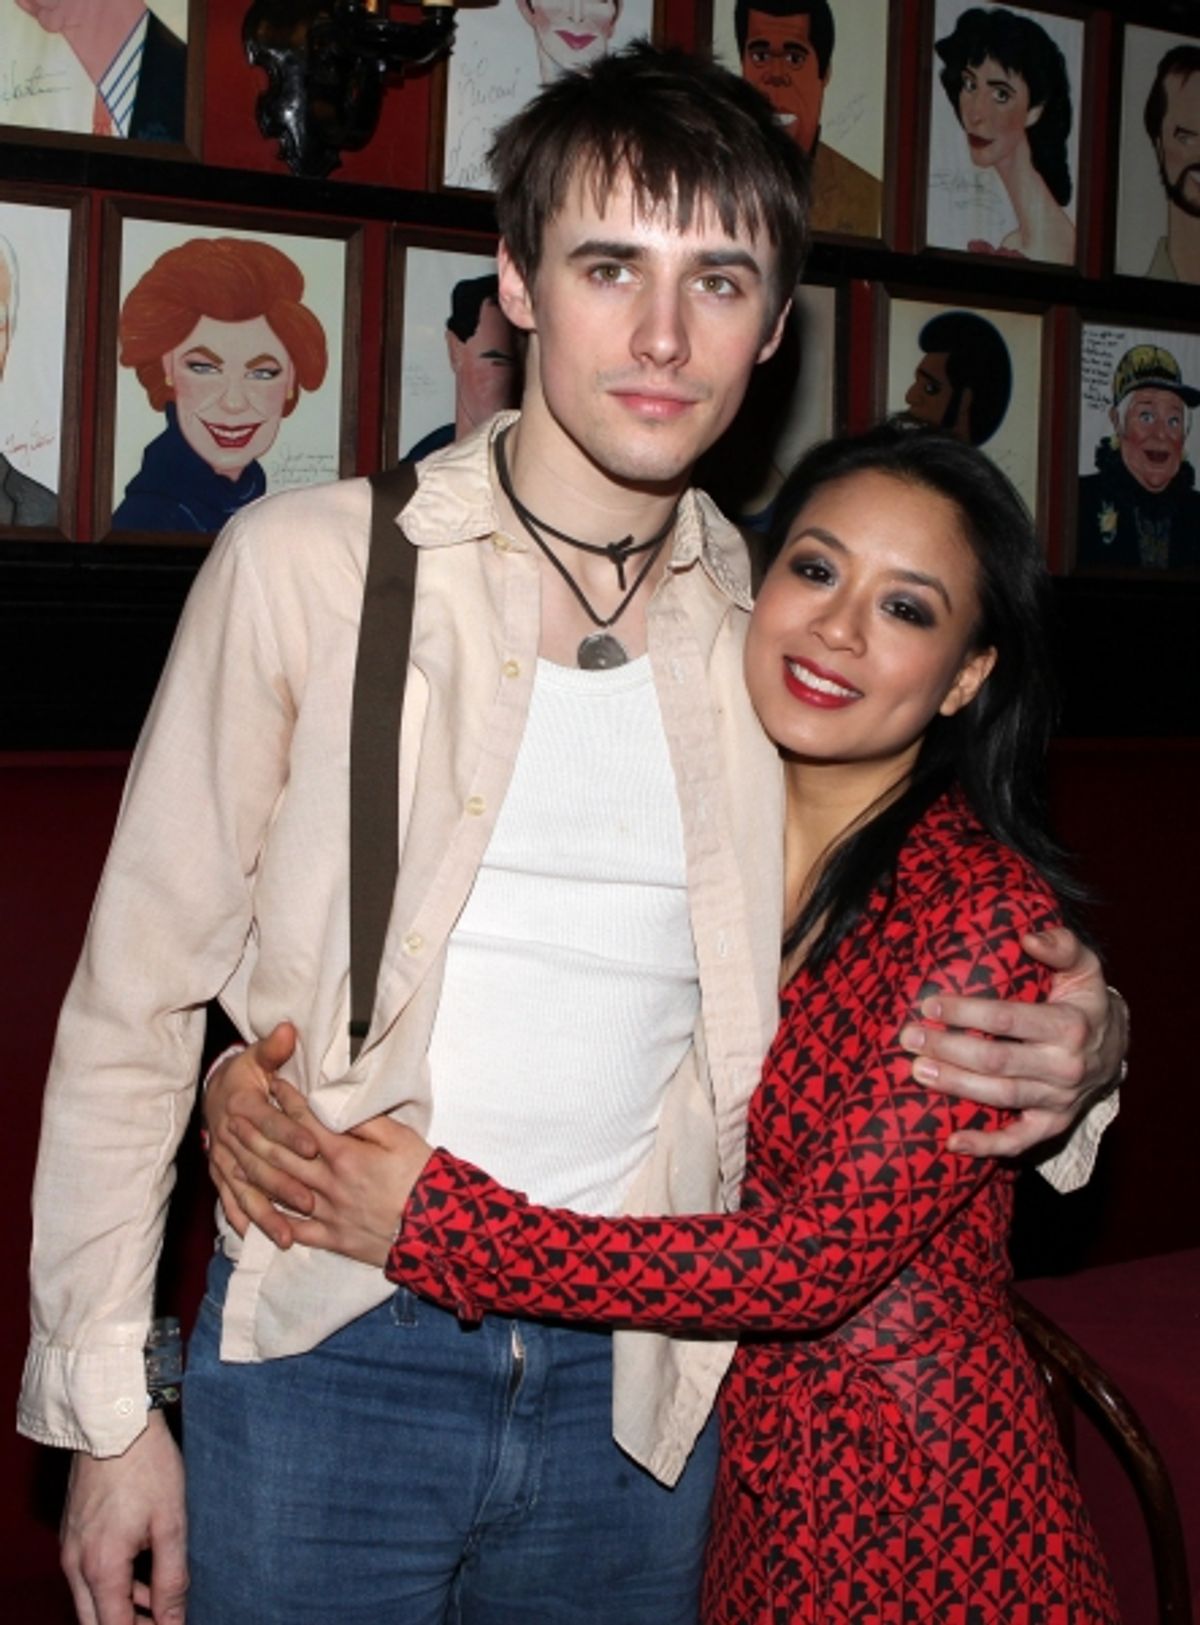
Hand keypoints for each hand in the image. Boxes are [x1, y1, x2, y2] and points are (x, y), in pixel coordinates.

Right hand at [61, 1413, 187, 1624]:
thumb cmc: (147, 1465)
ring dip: (122, 1610)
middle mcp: (76, 1565)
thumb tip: (173, 1621)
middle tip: (164, 1620)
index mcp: (101, 1568)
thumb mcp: (170, 1523)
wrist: (114, 1419)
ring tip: (161, 1603)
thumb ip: (171, 1579)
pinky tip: (143, 1576)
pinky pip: (87, 1577)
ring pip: (90, 1602)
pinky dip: (112, 1586)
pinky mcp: (73, 1533)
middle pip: (96, 1623)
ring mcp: (70, 1548)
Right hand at [204, 1021, 318, 1247]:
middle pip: (258, 1162)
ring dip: (264, 1211)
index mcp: (242, 1105)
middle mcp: (229, 1135)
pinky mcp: (220, 1174)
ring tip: (287, 1234)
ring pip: (244, 1189)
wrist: (214, 1093)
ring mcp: (223, 1159)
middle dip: (284, 1182)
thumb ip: (274, 1048)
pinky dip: (241, 1219)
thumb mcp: (258, 1056)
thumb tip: (288, 1029)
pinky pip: (228, 1199)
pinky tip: (255, 1239)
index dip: (290, 1133)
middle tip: (311, 1200)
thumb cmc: (246, 1075)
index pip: (268, 1121)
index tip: (314, 1146)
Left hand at [227, 1079, 432, 1266]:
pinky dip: (273, 1222)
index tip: (271, 1084)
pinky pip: (295, 1230)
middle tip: (234, 1117)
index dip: (286, 1101)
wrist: (436, 1227)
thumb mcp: (400, 1137)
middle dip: (256, 1134)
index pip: (306, 1122)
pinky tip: (256, 1213)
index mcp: (344, 1154)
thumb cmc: (422, 1175)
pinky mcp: (333, 1238)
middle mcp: (328, 1183)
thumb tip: (337, 1105)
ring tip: (233, 1158)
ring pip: (280, 1191)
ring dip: (254, 1172)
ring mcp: (327, 1213)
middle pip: (282, 1155)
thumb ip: (365, 1121)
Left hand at [899, 927, 1126, 1158]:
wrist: (1117, 1048)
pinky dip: (985, 1145)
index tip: (930, 1004)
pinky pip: (1018, 1141)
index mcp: (1070, 1026)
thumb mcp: (1085, 967)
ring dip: (955, 1085)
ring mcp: (1059, 1100)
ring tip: (917, 1070)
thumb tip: (1029, 937)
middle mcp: (1066, 1067)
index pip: (1008, 1019)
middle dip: (948, 1048)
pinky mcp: (1052, 1124)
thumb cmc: (1086, 1001)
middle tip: (910, 1037)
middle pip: (997, 1061)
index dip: (966, 1012)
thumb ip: (1062, 946)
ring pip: (1000, 1096)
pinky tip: (951, 1142)